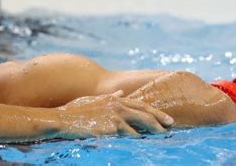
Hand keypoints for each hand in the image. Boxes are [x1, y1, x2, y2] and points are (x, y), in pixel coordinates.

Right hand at [56, 91, 173, 136]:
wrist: (63, 120)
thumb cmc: (75, 111)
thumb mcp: (92, 100)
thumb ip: (109, 97)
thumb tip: (121, 93)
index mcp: (114, 98)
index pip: (140, 104)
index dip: (154, 111)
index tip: (165, 118)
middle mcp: (117, 104)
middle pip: (144, 112)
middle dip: (159, 119)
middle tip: (171, 126)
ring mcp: (114, 115)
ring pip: (140, 123)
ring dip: (153, 130)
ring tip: (163, 136)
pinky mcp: (111, 126)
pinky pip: (129, 133)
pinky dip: (138, 137)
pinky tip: (144, 141)